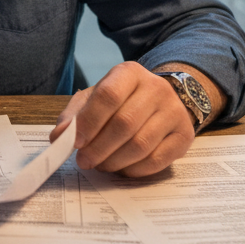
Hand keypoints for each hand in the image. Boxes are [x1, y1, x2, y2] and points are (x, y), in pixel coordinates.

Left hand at [50, 61, 194, 176]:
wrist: (161, 102)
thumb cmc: (121, 101)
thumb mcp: (94, 98)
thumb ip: (74, 116)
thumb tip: (59, 136)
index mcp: (130, 73)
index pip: (108, 96)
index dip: (89, 122)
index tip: (74, 143)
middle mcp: (157, 88)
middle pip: (125, 124)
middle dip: (99, 148)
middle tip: (84, 161)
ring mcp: (174, 112)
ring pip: (141, 145)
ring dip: (114, 162)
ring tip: (101, 165)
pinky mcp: (184, 135)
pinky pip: (157, 160)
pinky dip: (134, 170)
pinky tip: (122, 168)